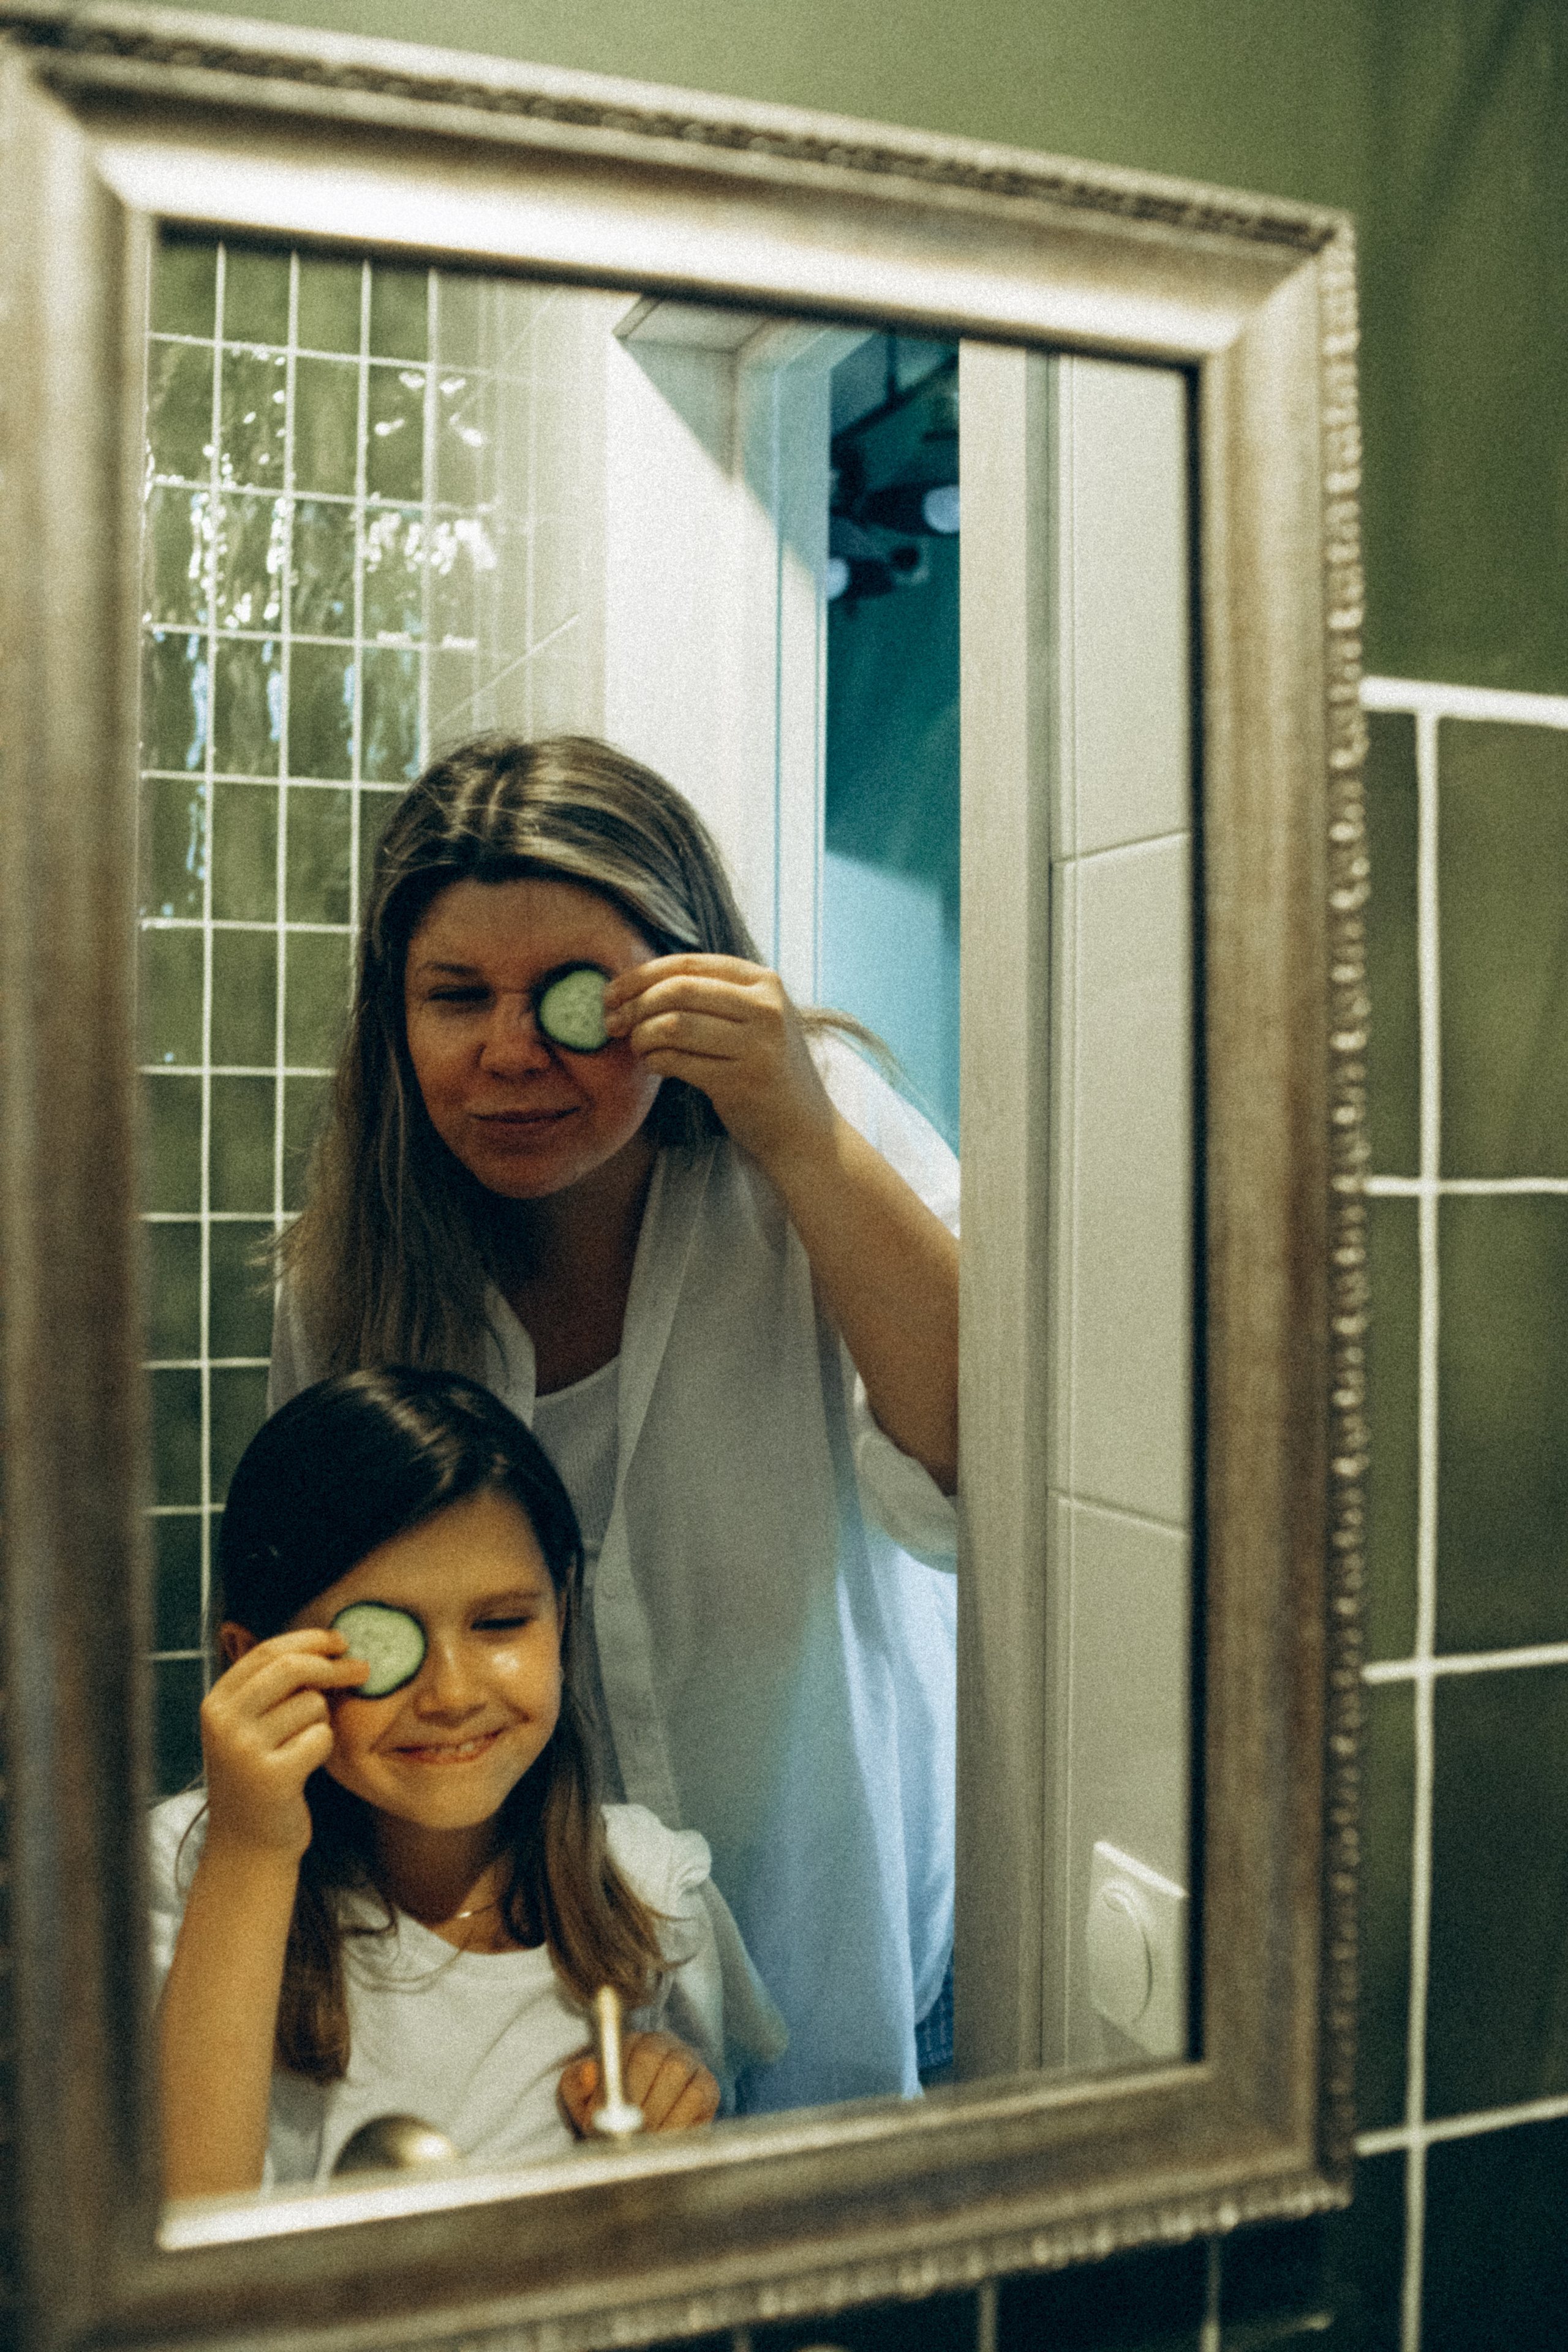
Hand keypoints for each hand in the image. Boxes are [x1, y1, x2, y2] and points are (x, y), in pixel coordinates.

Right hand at [199, 1630, 368, 1861]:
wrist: (248, 1846)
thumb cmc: (260, 1777)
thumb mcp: (251, 1727)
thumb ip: (275, 1688)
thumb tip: (331, 1646)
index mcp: (216, 1703)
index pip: (267, 1651)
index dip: (310, 1639)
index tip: (340, 1641)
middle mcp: (223, 1722)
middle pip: (291, 1667)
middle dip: (333, 1665)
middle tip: (362, 1670)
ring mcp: (243, 1750)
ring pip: (311, 1704)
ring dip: (323, 1720)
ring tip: (304, 1746)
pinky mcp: (270, 1776)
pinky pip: (321, 1737)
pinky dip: (324, 1748)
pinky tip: (306, 1766)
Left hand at [557, 2029, 720, 2135]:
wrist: (634, 2134)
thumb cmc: (607, 2113)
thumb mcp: (582, 2099)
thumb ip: (577, 2084)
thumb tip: (589, 2072)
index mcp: (629, 2041)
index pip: (622, 2048)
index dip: (610, 2086)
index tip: (599, 2118)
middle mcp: (661, 2043)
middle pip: (651, 2056)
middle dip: (634, 2101)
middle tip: (622, 2132)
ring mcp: (688, 2061)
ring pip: (676, 2073)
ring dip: (656, 2113)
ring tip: (643, 2137)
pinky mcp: (708, 2085)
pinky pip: (697, 2095)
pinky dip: (679, 2120)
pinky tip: (665, 2134)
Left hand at [602, 954, 836, 1181]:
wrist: (804, 1130)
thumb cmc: (767, 1070)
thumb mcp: (755, 1019)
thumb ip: (713, 995)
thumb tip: (636, 984)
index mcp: (765, 983)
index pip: (688, 964)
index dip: (641, 976)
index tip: (611, 993)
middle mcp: (765, 1008)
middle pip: (677, 990)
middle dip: (634, 1005)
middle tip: (612, 1023)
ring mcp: (757, 1045)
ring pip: (673, 1025)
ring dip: (642, 1037)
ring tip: (638, 1048)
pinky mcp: (741, 1082)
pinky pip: (677, 1062)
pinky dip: (655, 1062)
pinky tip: (655, 1065)